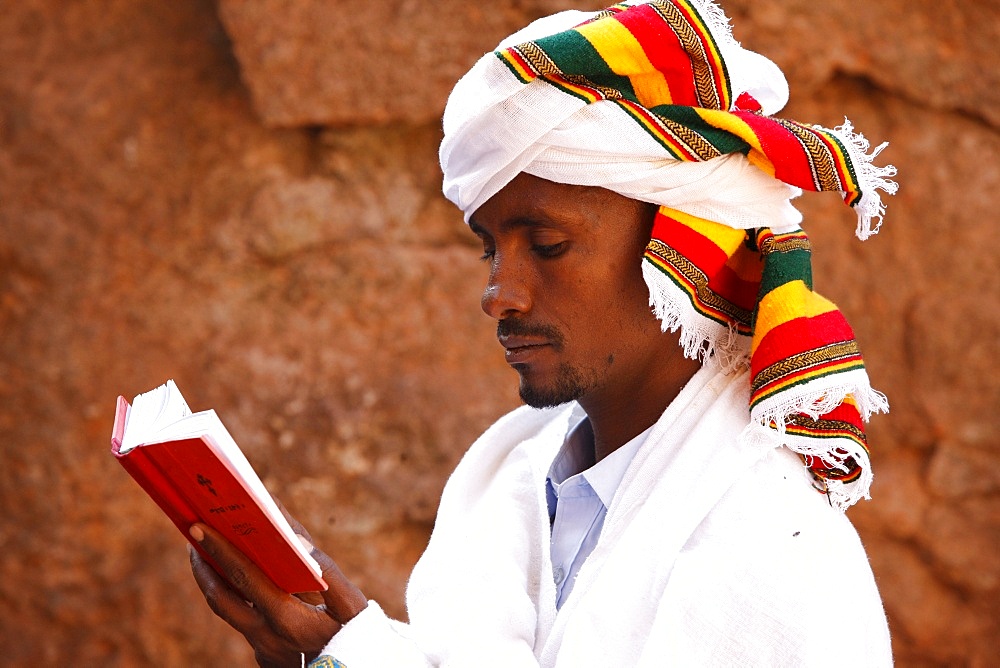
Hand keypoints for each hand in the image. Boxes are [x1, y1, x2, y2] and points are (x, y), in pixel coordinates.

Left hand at [189, 516, 366, 666]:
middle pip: (221, 600)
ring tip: (211, 556)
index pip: (245, 578)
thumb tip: (296, 542)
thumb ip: (326, 572)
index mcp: (288, 619)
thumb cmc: (359, 638)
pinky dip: (240, 598)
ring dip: (216, 583)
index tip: (200, 528)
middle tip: (193, 538)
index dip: (220, 551)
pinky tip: (246, 583)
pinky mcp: (266, 656)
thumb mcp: (352, 606)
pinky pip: (246, 623)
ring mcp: (263, 649)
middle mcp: (267, 637)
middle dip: (203, 567)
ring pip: (230, 613)